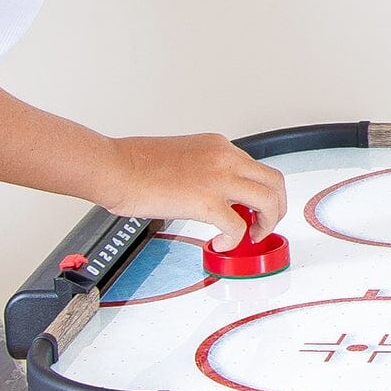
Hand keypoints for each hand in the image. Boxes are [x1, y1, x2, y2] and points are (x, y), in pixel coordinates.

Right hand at [103, 134, 286, 237]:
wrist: (114, 168)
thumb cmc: (134, 164)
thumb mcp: (182, 156)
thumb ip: (204, 170)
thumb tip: (211, 193)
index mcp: (218, 146)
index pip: (257, 168)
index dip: (260, 191)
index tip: (254, 208)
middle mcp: (224, 158)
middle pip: (274, 181)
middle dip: (276, 207)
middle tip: (265, 224)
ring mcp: (219, 179)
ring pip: (268, 201)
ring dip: (267, 223)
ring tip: (253, 236)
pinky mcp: (207, 202)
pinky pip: (239, 226)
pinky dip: (235, 240)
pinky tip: (221, 244)